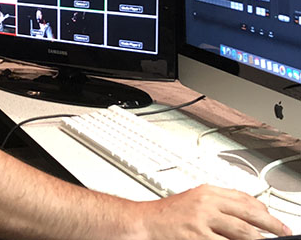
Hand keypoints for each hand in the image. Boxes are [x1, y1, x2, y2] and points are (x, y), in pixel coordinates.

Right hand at [141, 185, 291, 239]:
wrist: (143, 222)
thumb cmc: (165, 215)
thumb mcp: (192, 201)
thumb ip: (216, 205)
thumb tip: (242, 216)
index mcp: (206, 192)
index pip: (243, 198)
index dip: (263, 210)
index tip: (273, 220)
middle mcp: (206, 203)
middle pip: (249, 213)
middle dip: (271, 225)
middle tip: (283, 232)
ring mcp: (203, 220)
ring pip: (243, 231)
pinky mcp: (198, 237)